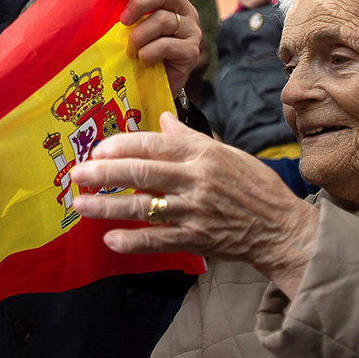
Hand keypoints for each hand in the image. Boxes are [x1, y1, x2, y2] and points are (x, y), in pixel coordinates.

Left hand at [71, 112, 318, 297]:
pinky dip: (133, 240)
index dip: (122, 145)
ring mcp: (194, 212)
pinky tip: (110, 239)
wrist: (281, 228)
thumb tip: (165, 118)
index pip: (154, 145)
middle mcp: (196, 181)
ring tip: (80, 204)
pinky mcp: (196, 239)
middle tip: (78, 173)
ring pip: (142, 207)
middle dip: (104, 172)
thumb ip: (191, 138)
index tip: (97, 148)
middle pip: (141, 173)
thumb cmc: (254, 186)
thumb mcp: (227, 153)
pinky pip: (158, 240)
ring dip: (107, 206)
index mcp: (202, 155)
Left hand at [109, 0, 200, 95]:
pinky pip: (166, 45)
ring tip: (130, 50)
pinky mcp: (191, 52)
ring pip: (164, 20)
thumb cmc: (137, 53)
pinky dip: (148, 53)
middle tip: (123, 20)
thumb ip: (123, 10)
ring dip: (139, 36)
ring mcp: (191, 31)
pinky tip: (142, 61)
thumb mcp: (129, 28)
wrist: (152, 88)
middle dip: (140, 2)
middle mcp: (185, 10)